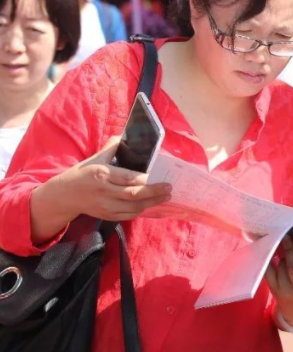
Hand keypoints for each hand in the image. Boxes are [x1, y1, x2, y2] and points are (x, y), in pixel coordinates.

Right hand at [31, 137, 171, 239]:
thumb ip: (113, 147)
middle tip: (169, 188)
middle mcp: (103, 191)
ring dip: (152, 203)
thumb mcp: (95, 158)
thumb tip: (129, 136)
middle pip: (133, 194)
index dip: (146, 179)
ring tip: (165, 196)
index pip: (128, 178)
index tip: (160, 176)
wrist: (64, 195)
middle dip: (154, 192)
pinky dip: (141, 210)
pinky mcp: (106, 216)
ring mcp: (105, 206)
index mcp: (101, 174)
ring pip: (133, 207)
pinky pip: (128, 215)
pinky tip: (151, 204)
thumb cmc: (82, 173)